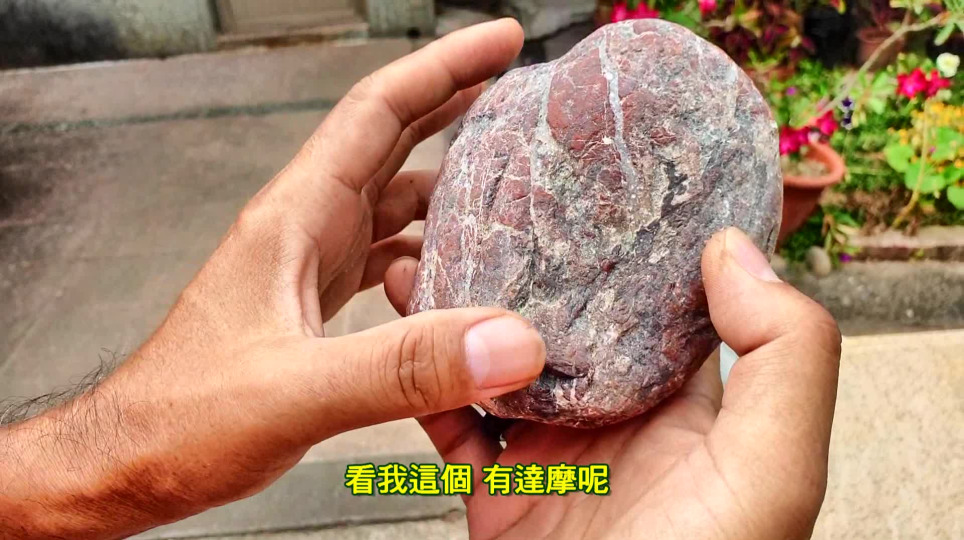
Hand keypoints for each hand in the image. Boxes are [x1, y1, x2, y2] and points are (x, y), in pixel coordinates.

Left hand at [0, 20, 547, 538]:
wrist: (133, 461)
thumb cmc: (183, 418)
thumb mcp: (295, 390)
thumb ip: (401, 366)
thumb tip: (509, 341)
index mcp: (295, 218)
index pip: (376, 113)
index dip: (443, 68)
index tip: (499, 41)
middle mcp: (304, 230)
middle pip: (391, 144)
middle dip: (455, 106)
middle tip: (519, 90)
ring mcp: (308, 267)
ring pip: (390, 202)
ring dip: (448, 184)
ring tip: (507, 182)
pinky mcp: (314, 308)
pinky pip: (383, 257)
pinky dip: (427, 250)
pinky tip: (457, 273)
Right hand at [388, 228, 840, 539]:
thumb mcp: (773, 471)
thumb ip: (781, 359)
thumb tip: (735, 251)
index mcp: (685, 409)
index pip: (658, 301)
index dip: (627, 240)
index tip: (590, 177)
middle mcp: (615, 424)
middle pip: (565, 321)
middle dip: (527, 263)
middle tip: (489, 200)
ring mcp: (551, 459)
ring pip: (499, 363)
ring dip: (462, 309)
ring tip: (430, 250)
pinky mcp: (496, 498)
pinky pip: (452, 424)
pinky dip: (424, 380)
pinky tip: (407, 329)